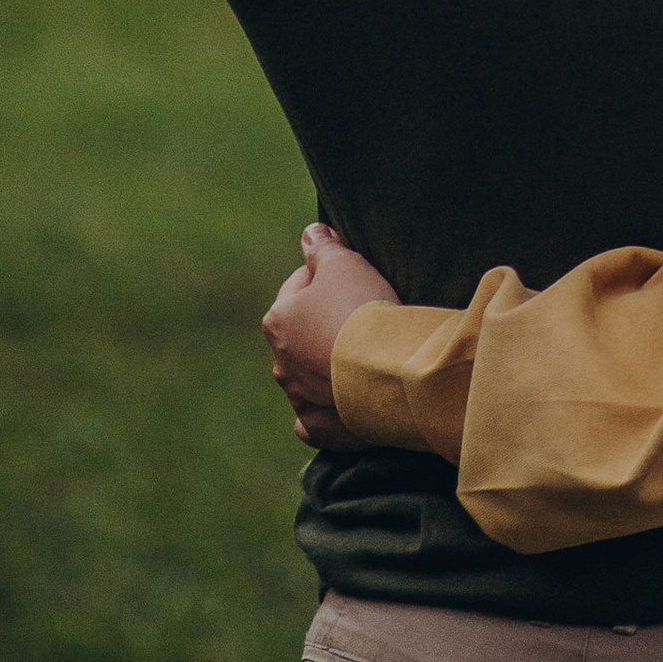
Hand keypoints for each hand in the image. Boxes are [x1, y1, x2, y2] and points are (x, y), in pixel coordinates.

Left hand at [262, 221, 396, 447]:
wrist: (384, 370)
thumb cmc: (360, 310)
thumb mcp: (342, 263)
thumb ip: (321, 247)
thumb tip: (310, 233)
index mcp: (278, 320)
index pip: (299, 285)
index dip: (327, 276)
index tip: (353, 277)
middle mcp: (280, 363)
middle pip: (303, 332)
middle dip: (324, 323)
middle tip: (361, 315)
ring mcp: (298, 399)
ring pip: (308, 375)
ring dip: (327, 365)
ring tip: (362, 355)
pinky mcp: (320, 428)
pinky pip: (316, 417)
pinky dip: (327, 408)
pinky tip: (344, 398)